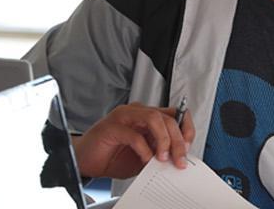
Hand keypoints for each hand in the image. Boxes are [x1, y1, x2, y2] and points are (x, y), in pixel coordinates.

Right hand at [73, 103, 194, 178]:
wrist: (85, 160)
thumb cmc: (112, 156)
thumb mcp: (144, 156)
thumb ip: (159, 152)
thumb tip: (178, 158)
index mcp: (147, 117)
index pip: (175, 114)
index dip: (186, 128)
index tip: (188, 146)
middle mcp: (137, 113)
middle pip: (168, 118)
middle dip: (178, 140)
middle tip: (179, 159)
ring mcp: (124, 117)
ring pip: (154, 118)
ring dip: (164, 140)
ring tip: (163, 157)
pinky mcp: (112, 127)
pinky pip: (134, 134)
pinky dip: (144, 148)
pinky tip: (146, 159)